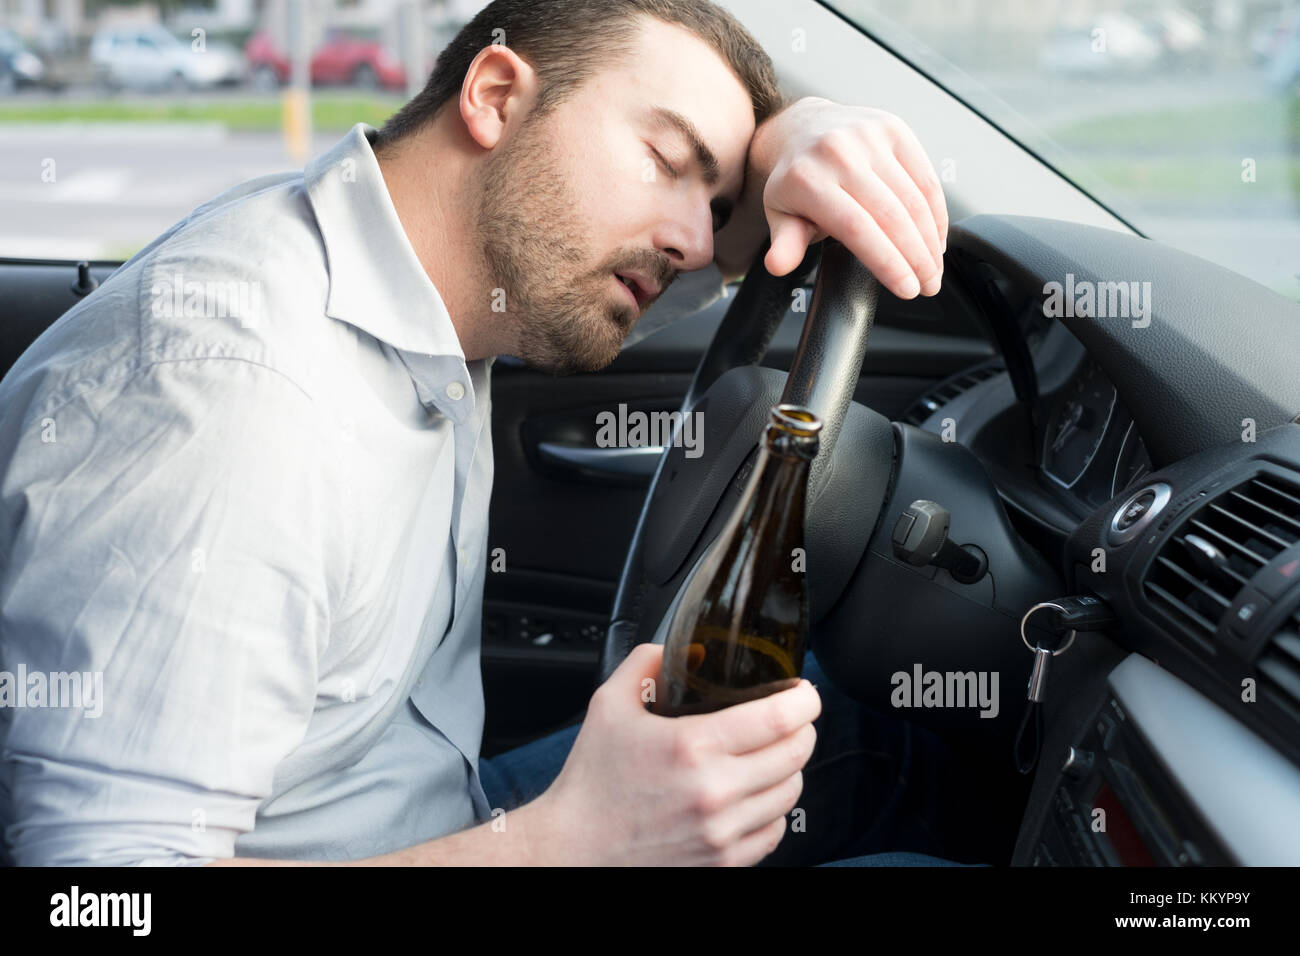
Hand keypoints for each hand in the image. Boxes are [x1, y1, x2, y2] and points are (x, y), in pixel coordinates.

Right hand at [525, 642, 820, 865]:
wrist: (574, 849)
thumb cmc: (591, 782)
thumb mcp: (609, 705)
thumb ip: (648, 664)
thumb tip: (686, 650)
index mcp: (691, 746)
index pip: (779, 717)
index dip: (804, 698)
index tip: (803, 692)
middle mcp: (714, 791)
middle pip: (796, 753)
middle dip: (802, 728)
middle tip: (791, 718)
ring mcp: (723, 831)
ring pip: (791, 791)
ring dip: (790, 767)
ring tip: (772, 754)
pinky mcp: (725, 861)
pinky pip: (776, 831)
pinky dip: (774, 809)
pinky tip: (756, 794)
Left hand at [753, 97, 947, 298]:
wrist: (802, 127)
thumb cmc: (795, 179)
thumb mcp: (780, 213)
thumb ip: (785, 243)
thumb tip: (778, 266)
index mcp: (806, 178)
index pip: (856, 228)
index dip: (887, 262)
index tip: (906, 288)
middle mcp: (839, 152)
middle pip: (891, 215)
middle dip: (916, 258)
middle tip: (928, 286)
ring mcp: (869, 136)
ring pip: (913, 198)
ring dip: (930, 240)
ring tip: (934, 269)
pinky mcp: (893, 129)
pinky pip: (925, 177)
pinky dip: (936, 212)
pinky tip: (936, 238)